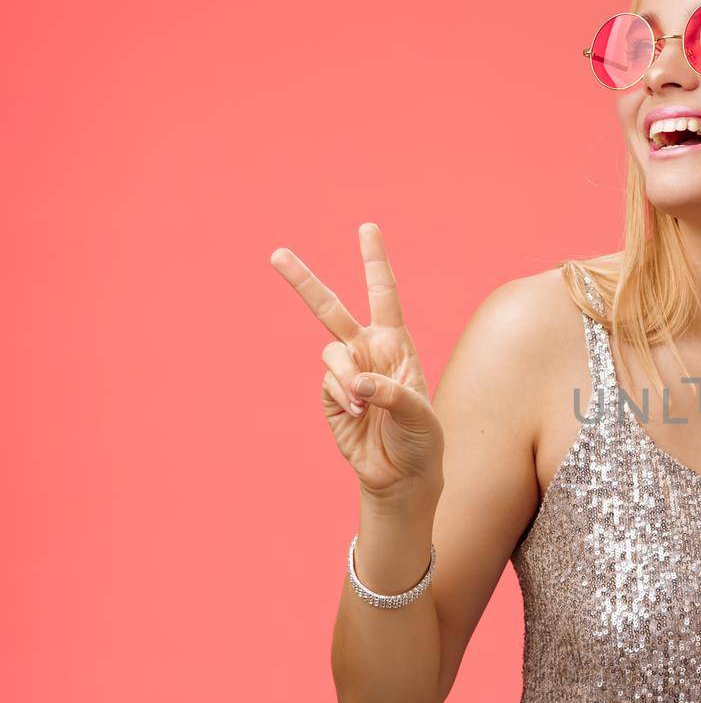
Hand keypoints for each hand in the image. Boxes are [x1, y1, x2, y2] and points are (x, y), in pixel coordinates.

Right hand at [269, 222, 443, 499]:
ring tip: (365, 405)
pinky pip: (328, 384)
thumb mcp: (420, 414)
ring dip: (346, 377)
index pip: (384, 295)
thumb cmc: (420, 440)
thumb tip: (356, 382)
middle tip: (277, 254)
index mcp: (396, 344)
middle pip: (332, 309)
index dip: (374, 262)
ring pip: (330, 353)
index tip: (367, 227)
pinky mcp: (330, 396)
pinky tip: (358, 414)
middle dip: (304, 282)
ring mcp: (346, 373)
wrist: (401, 474)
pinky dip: (343, 397)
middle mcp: (368, 352)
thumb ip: (392, 392)